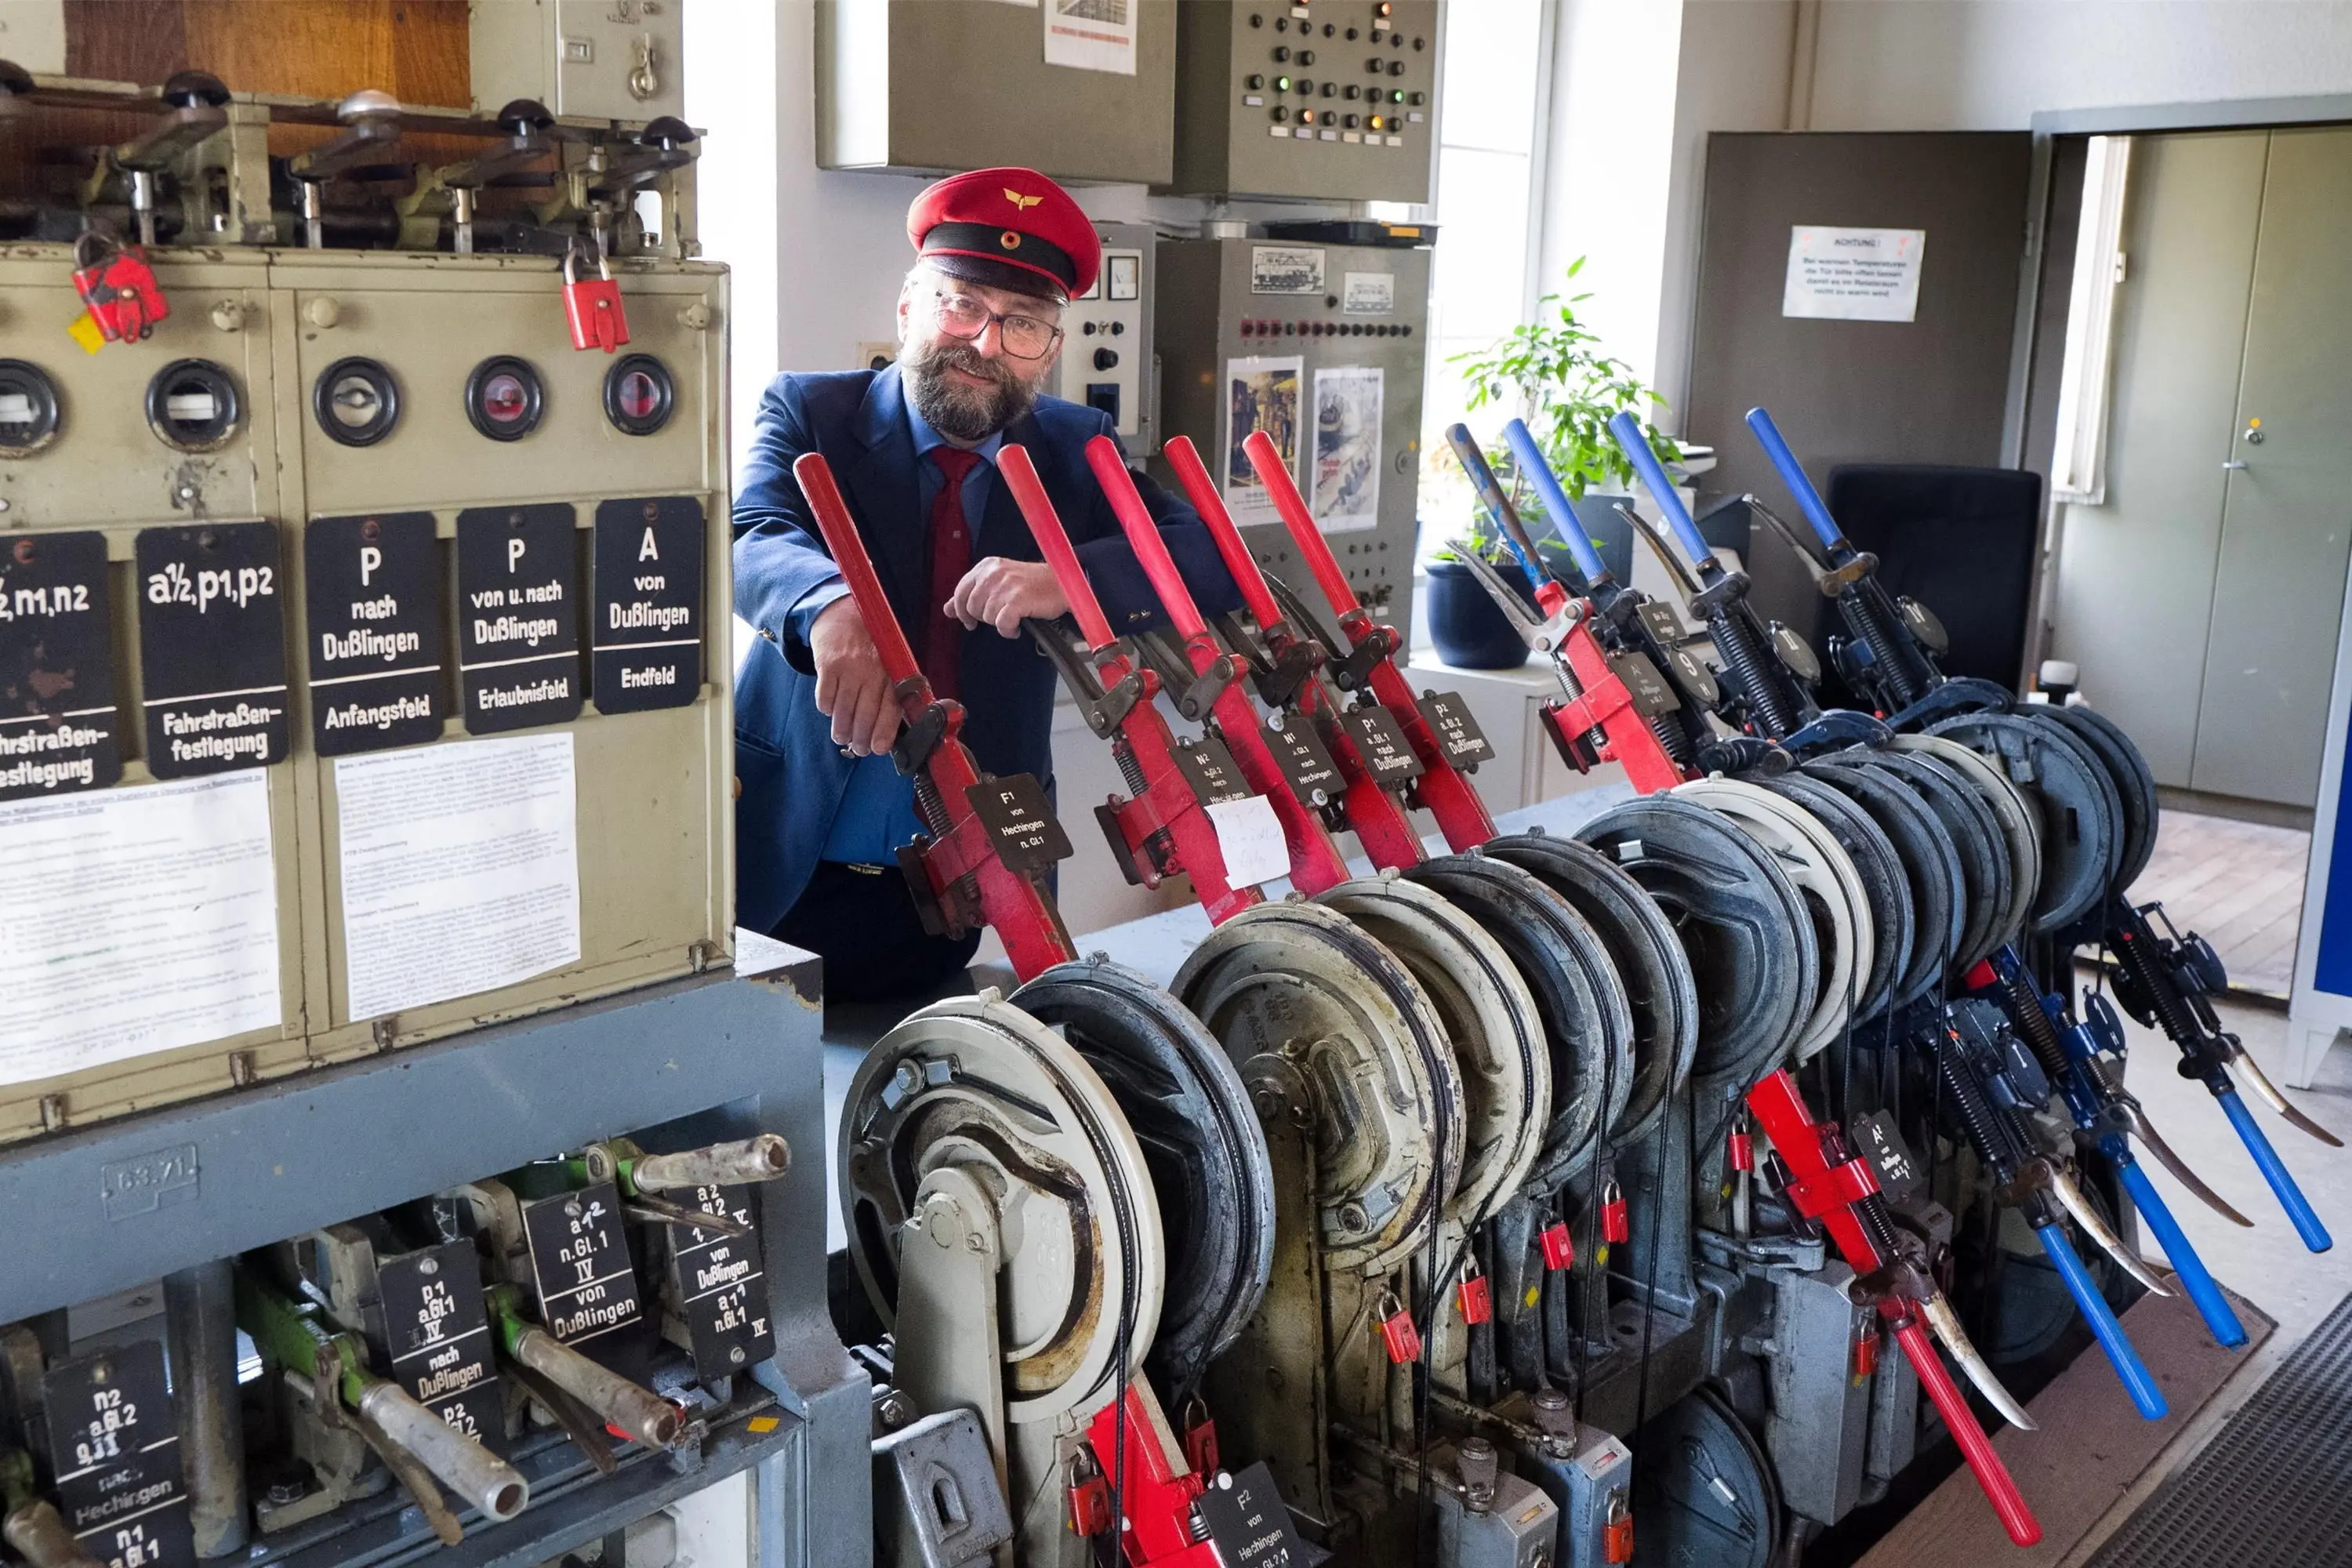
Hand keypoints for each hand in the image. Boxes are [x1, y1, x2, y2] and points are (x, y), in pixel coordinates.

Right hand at [809, 595, 899, 756]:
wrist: (842, 615)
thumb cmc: (870, 646)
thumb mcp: (889, 662)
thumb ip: (893, 689)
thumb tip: (892, 727)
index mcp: (891, 672)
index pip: (891, 709)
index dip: (884, 733)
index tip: (878, 749)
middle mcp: (871, 670)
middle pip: (865, 715)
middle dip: (860, 739)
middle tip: (858, 748)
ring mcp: (848, 668)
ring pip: (843, 711)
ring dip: (842, 730)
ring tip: (842, 737)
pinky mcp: (827, 665)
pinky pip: (825, 699)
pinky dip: (827, 710)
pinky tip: (831, 711)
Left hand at [946, 557, 1067, 636]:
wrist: (1062, 583)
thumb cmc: (1032, 585)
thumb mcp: (998, 583)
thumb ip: (972, 594)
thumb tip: (947, 609)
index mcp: (987, 566)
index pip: (960, 591)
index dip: (962, 610)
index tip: (970, 621)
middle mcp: (994, 573)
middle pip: (971, 606)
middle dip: (984, 618)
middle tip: (1000, 617)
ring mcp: (1006, 586)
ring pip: (987, 617)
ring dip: (999, 623)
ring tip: (1012, 619)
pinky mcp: (1017, 599)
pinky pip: (1002, 624)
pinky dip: (1008, 630)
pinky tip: (1016, 627)